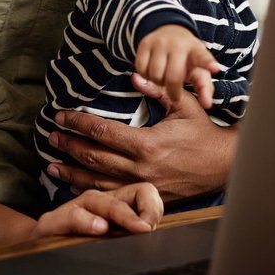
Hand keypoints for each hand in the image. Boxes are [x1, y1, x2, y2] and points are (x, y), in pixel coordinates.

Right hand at [33, 183, 162, 238]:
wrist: (40, 243)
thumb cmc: (80, 240)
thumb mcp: (112, 237)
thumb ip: (133, 232)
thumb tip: (156, 236)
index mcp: (116, 202)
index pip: (144, 192)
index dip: (153, 208)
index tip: (153, 229)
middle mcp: (98, 200)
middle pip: (128, 194)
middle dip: (145, 210)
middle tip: (148, 229)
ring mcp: (76, 208)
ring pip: (101, 201)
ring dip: (120, 214)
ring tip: (134, 227)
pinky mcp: (55, 221)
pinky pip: (72, 215)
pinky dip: (86, 221)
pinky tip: (98, 228)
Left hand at [46, 73, 234, 202]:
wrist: (223, 165)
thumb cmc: (203, 132)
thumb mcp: (183, 104)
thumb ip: (156, 90)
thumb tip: (132, 76)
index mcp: (147, 144)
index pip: (102, 131)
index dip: (78, 123)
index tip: (61, 116)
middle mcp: (140, 169)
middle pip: (93, 157)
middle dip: (68, 146)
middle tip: (51, 137)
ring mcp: (141, 187)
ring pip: (97, 182)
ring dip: (71, 173)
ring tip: (51, 165)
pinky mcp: (145, 198)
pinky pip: (111, 197)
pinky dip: (89, 192)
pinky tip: (74, 187)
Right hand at [134, 25, 221, 107]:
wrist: (170, 31)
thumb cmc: (187, 57)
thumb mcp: (199, 69)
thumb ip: (205, 88)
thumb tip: (207, 105)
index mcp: (196, 50)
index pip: (203, 58)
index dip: (208, 64)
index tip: (215, 68)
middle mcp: (178, 44)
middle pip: (173, 78)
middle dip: (172, 91)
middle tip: (174, 92)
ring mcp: (160, 42)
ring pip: (154, 75)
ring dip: (158, 82)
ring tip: (163, 78)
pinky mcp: (144, 43)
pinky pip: (141, 69)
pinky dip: (145, 76)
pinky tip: (152, 72)